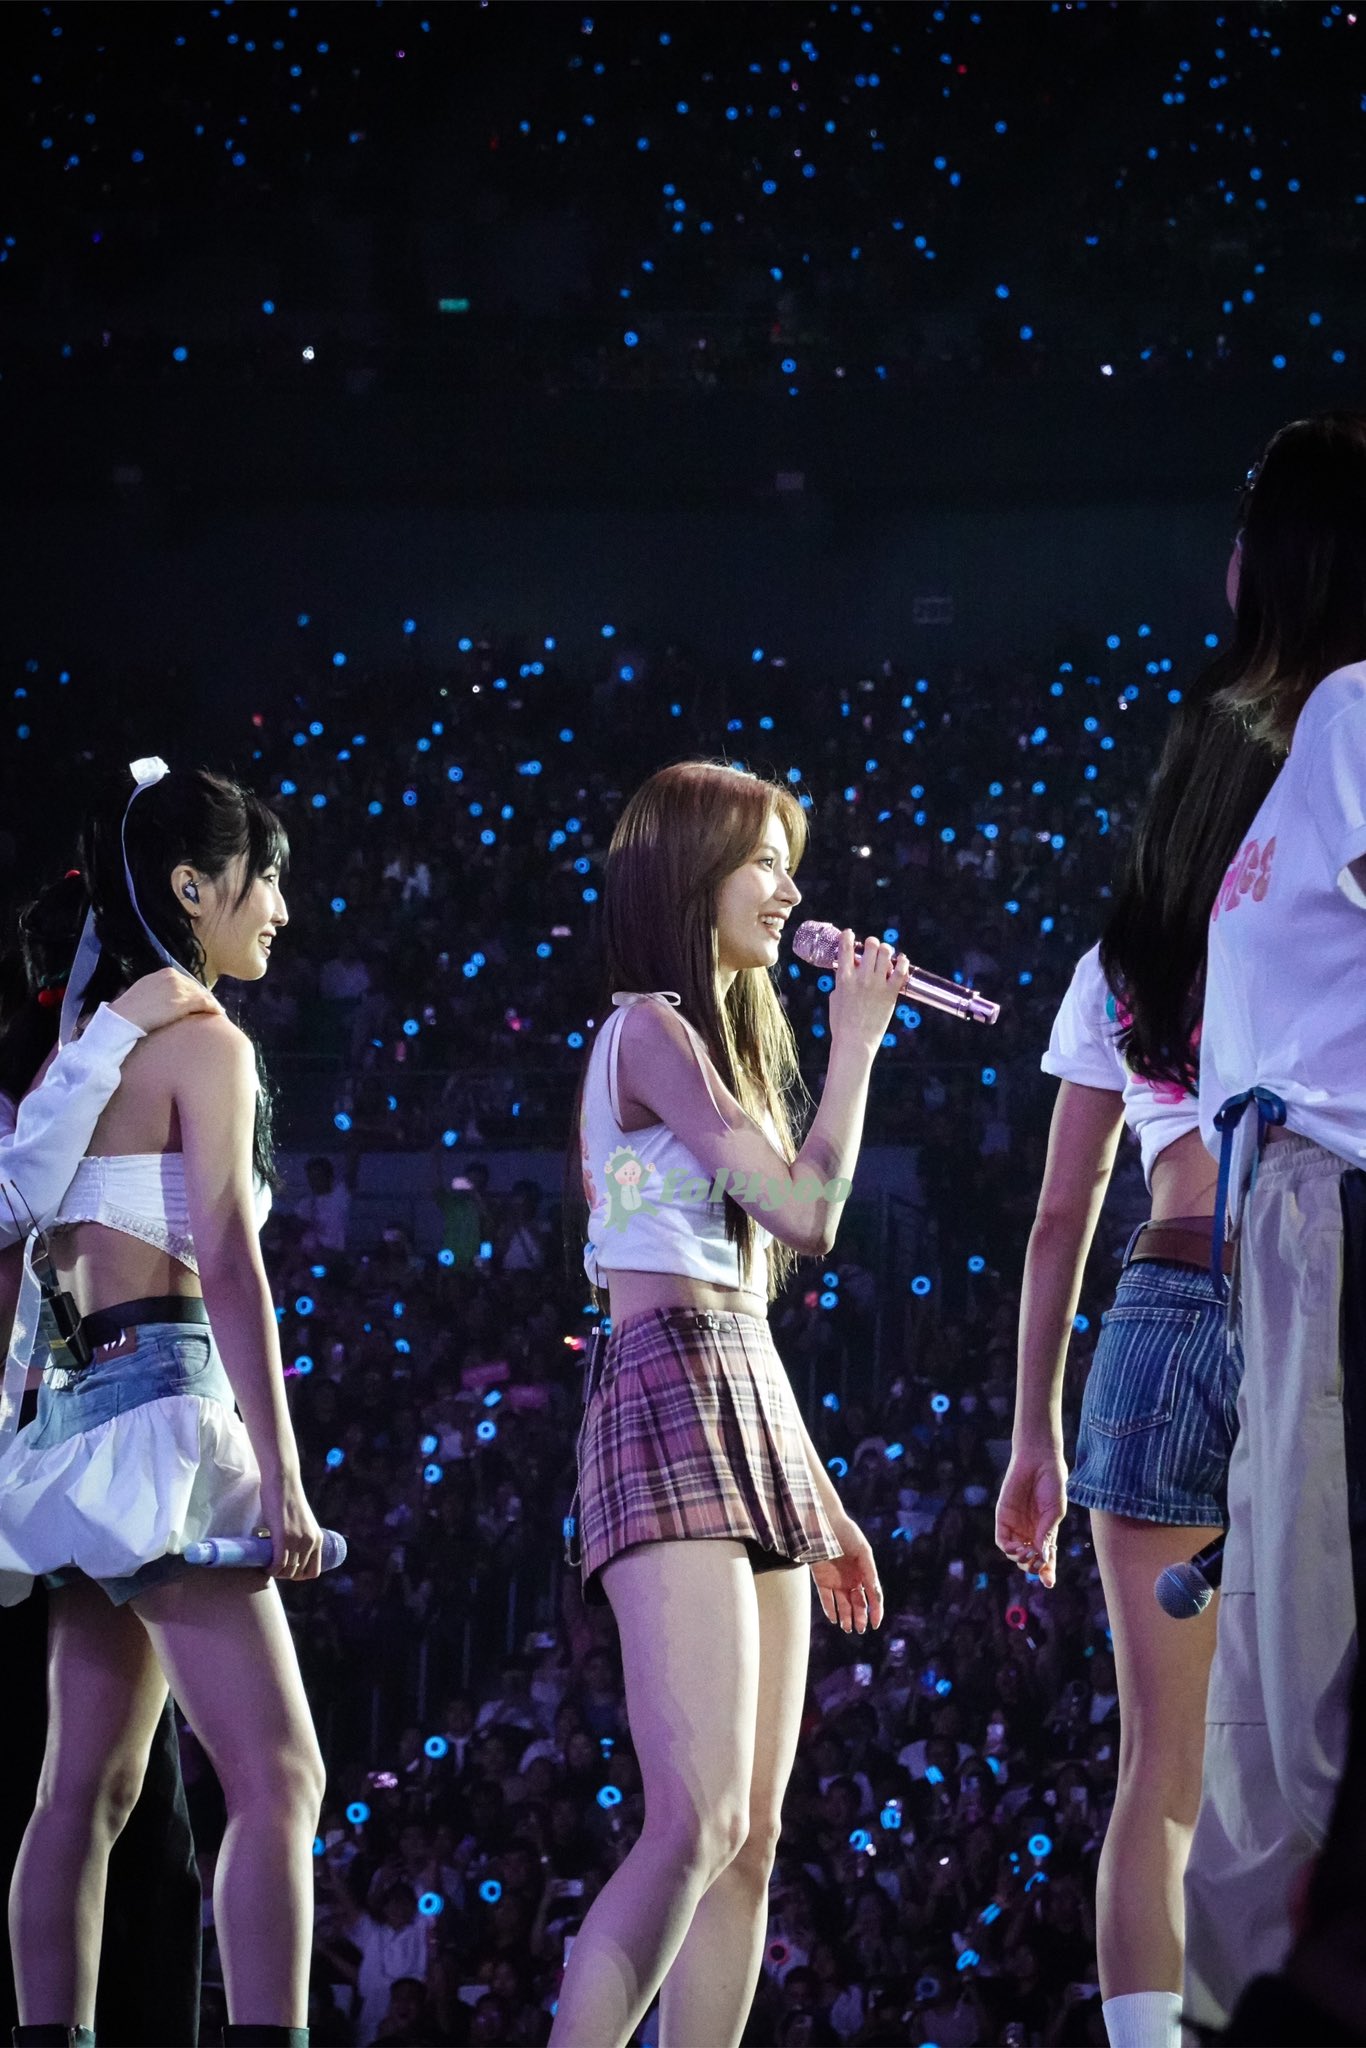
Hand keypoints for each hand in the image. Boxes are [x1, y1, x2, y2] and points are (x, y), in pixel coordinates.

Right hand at [110, 967, 221, 1033]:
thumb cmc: (129, 1011)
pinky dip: (213, 1008)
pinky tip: (218, 1014)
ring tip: (217, 1012)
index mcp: (163, 974)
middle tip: (212, 1006)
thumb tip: (162, 1001)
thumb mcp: (144, 994)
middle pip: (195, 986)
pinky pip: (205, 1003)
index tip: (199, 999)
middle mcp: (173, 977)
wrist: (124, 1017)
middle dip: (204, 996)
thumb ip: (157, 993)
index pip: (185, 981)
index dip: (193, 991)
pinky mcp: (184, 1000)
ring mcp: (179, 987)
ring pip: (202, 994)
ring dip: (211, 1003)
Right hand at [257, 1466, 324, 1579]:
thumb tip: (285, 1552)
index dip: (299, 1576)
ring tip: (267, 1565)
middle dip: (284, 1575)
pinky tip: (264, 1565)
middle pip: (298, 1574)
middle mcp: (310, 1542)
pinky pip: (278, 1564)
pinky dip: (270, 1569)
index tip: (287, 1570)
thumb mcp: (300, 1522)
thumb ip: (298, 1537)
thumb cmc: (287, 1499)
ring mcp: (298, 1540)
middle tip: (273, 1566)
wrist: (283, 1481)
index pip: (313, 1571)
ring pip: (287, 1571)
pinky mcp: (284, 1537)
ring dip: (276, 1572)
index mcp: (317, 1539)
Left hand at [811, 1518, 883, 1631]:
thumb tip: (875, 1592)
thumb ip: (869, 1571)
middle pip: (858, 1603)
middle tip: (860, 1629)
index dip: (875, 1611)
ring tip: (848, 1628)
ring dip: (846, 1617)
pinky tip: (834, 1619)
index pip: (872, 1596)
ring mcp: (837, 1580)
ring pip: (843, 1604)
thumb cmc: (847, 1533)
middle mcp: (852, 1579)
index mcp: (864, 1573)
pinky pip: (827, 1599)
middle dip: (860, 1617)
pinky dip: (830, 1609)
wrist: (823, 1522)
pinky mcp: (822, 1580)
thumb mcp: (863, 1551)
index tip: (875, 1624)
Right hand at [826, 930, 911, 1057]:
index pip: (845, 947)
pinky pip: (901, 970)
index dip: (848, 936)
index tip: (849, 934)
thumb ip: (840, 983)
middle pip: (871, 945)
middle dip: (871, 943)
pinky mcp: (890, 993)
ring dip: (886, 950)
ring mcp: (877, 984)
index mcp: (844, 978)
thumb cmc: (842, 1023)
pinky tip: (901, 960)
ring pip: (886, 953)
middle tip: (872, 948)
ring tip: (886, 953)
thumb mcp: (835, 998)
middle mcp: (861, 977)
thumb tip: (844, 973)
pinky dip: (902, 961)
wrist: (855, 1041)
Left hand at [994, 1442, 1066, 1587]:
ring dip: (1021, 1559)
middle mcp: (1031, 1532)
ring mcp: (1017, 1526)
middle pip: (1029, 1561)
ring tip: (1027, 1554)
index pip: (1046, 1559)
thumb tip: (1044, 1556)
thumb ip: (1047, 1534)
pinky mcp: (1003, 1517)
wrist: (1039, 1460)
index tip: (1049, 1583)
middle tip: (1038, 1563)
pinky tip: (1017, 1547)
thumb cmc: (1053, 1483)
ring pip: (1015, 1554)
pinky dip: (1009, 1548)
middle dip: (1033, 1567)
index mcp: (1046, 1533)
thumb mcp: (1055, 1511)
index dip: (1047, 1572)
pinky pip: (1003, 1540)